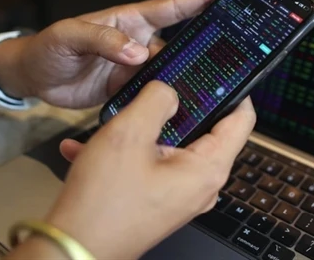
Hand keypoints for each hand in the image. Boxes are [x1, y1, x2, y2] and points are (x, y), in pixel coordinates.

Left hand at [0, 0, 223, 107]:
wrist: (32, 78)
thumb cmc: (47, 47)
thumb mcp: (70, 36)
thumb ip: (103, 40)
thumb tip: (138, 52)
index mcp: (129, 20)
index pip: (171, 7)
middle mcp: (137, 42)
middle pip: (179, 44)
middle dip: (204, 45)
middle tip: (231, 50)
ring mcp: (134, 67)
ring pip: (169, 72)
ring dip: (183, 78)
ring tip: (208, 85)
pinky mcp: (127, 90)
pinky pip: (152, 94)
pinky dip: (164, 100)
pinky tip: (177, 107)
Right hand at [37, 81, 255, 259]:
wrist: (71, 249)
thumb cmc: (102, 205)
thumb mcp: (129, 134)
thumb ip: (157, 100)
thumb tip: (169, 90)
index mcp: (207, 170)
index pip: (242, 120)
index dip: (234, 90)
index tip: (220, 72)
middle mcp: (199, 186)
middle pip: (204, 130)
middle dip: (178, 106)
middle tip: (158, 86)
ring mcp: (177, 195)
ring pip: (169, 145)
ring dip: (141, 128)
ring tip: (114, 119)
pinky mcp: (155, 200)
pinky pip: (146, 164)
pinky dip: (123, 152)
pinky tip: (89, 147)